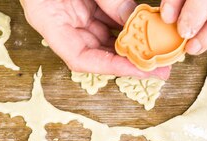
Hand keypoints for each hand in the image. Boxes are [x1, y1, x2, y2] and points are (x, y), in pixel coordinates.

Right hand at [20, 0, 170, 78]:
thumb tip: (132, 17)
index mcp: (47, 19)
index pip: (80, 58)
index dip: (111, 67)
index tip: (140, 68)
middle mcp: (59, 22)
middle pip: (95, 52)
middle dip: (127, 61)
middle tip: (159, 67)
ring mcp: (71, 13)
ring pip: (103, 38)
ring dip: (129, 45)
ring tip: (157, 51)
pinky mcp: (82, 3)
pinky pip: (105, 19)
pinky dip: (124, 25)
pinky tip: (144, 27)